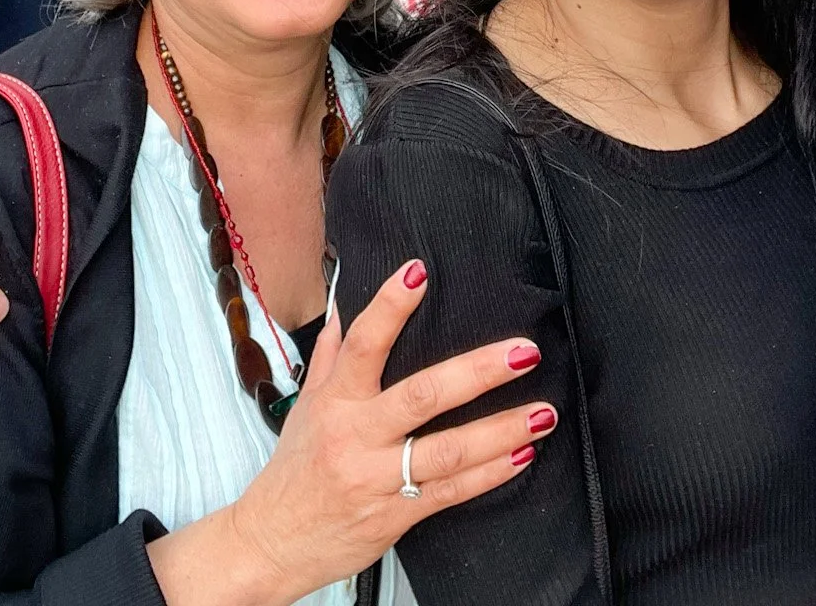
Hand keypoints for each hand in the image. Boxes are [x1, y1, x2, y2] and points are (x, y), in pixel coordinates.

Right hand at [225, 260, 554, 599]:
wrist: (272, 542)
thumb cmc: (293, 471)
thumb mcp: (305, 407)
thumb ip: (331, 355)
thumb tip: (344, 304)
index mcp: (335, 401)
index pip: (363, 344)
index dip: (390, 306)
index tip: (419, 273)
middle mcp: (357, 436)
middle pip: (422, 396)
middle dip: (477, 372)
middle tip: (523, 352)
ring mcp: (377, 478)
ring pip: (447, 450)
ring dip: (501, 430)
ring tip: (543, 412)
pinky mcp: (394, 515)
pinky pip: (451, 493)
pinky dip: (490, 475)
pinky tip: (522, 456)